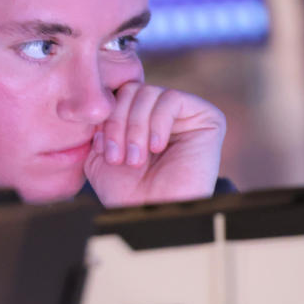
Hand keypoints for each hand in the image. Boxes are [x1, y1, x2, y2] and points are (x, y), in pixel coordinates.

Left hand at [83, 82, 225, 206]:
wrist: (151, 214)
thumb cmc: (126, 191)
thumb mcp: (98, 155)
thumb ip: (97, 125)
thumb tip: (100, 99)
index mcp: (137, 117)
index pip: (115, 94)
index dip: (104, 117)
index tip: (99, 148)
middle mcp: (160, 113)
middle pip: (130, 90)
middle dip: (117, 122)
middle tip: (117, 157)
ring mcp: (184, 114)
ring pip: (148, 92)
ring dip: (134, 127)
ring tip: (134, 159)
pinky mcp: (206, 117)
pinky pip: (171, 98)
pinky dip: (156, 122)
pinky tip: (157, 147)